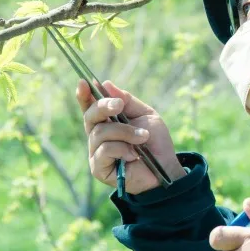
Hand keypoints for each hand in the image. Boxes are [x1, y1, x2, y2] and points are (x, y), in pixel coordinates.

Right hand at [76, 79, 185, 194]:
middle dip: (103, 106)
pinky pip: (104, 150)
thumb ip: (127, 100)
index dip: (84, 95)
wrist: (166, 166)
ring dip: (124, 132)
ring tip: (142, 138)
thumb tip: (106, 84)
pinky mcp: (98, 168)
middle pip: (90, 116)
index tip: (83, 82)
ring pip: (100, 133)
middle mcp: (97, 136)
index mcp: (107, 121)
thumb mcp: (145, 114)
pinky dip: (122, 148)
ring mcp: (96, 152)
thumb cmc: (155, 141)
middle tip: (119, 105)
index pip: (89, 107)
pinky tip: (133, 155)